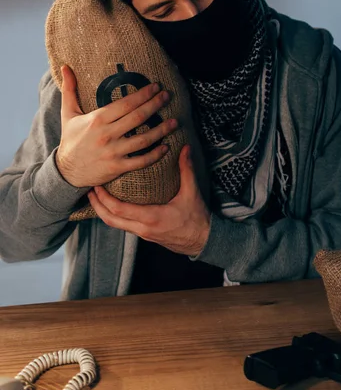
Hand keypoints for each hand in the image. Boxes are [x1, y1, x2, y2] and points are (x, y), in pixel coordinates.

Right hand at [56, 65, 177, 187]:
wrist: (66, 171)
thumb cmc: (70, 140)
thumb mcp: (68, 114)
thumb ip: (69, 90)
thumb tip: (64, 67)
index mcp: (97, 119)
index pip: (125, 104)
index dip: (142, 94)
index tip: (155, 86)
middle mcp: (107, 134)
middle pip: (137, 117)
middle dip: (155, 105)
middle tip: (167, 96)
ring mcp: (113, 152)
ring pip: (143, 140)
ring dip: (161, 130)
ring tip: (175, 121)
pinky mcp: (118, 167)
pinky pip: (141, 161)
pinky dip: (155, 155)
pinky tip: (166, 147)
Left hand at [88, 145, 210, 255]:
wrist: (203, 241)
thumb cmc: (197, 219)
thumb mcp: (192, 193)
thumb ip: (186, 169)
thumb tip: (184, 148)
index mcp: (152, 217)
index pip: (120, 210)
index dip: (104, 199)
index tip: (96, 186)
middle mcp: (143, 228)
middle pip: (111, 220)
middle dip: (97, 206)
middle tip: (89, 191)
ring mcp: (143, 234)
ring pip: (115, 225)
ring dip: (104, 212)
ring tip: (97, 198)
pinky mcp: (145, 235)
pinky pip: (124, 226)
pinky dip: (114, 217)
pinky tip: (113, 206)